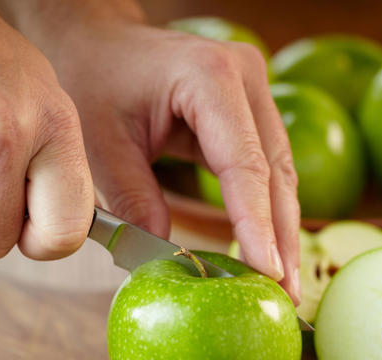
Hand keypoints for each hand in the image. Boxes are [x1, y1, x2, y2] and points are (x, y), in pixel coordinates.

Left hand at [11, 5, 300, 303]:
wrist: (98, 42)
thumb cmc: (95, 81)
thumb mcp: (103, 144)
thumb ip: (135, 200)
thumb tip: (171, 259)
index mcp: (209, 77)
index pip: (245, 163)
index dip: (257, 224)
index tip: (268, 273)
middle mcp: (245, 77)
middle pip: (275, 170)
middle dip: (280, 236)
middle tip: (286, 295)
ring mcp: (253, 91)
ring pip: (279, 171)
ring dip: (281, 228)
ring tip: (284, 284)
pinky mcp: (249, 109)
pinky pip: (266, 166)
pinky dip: (266, 209)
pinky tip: (267, 250)